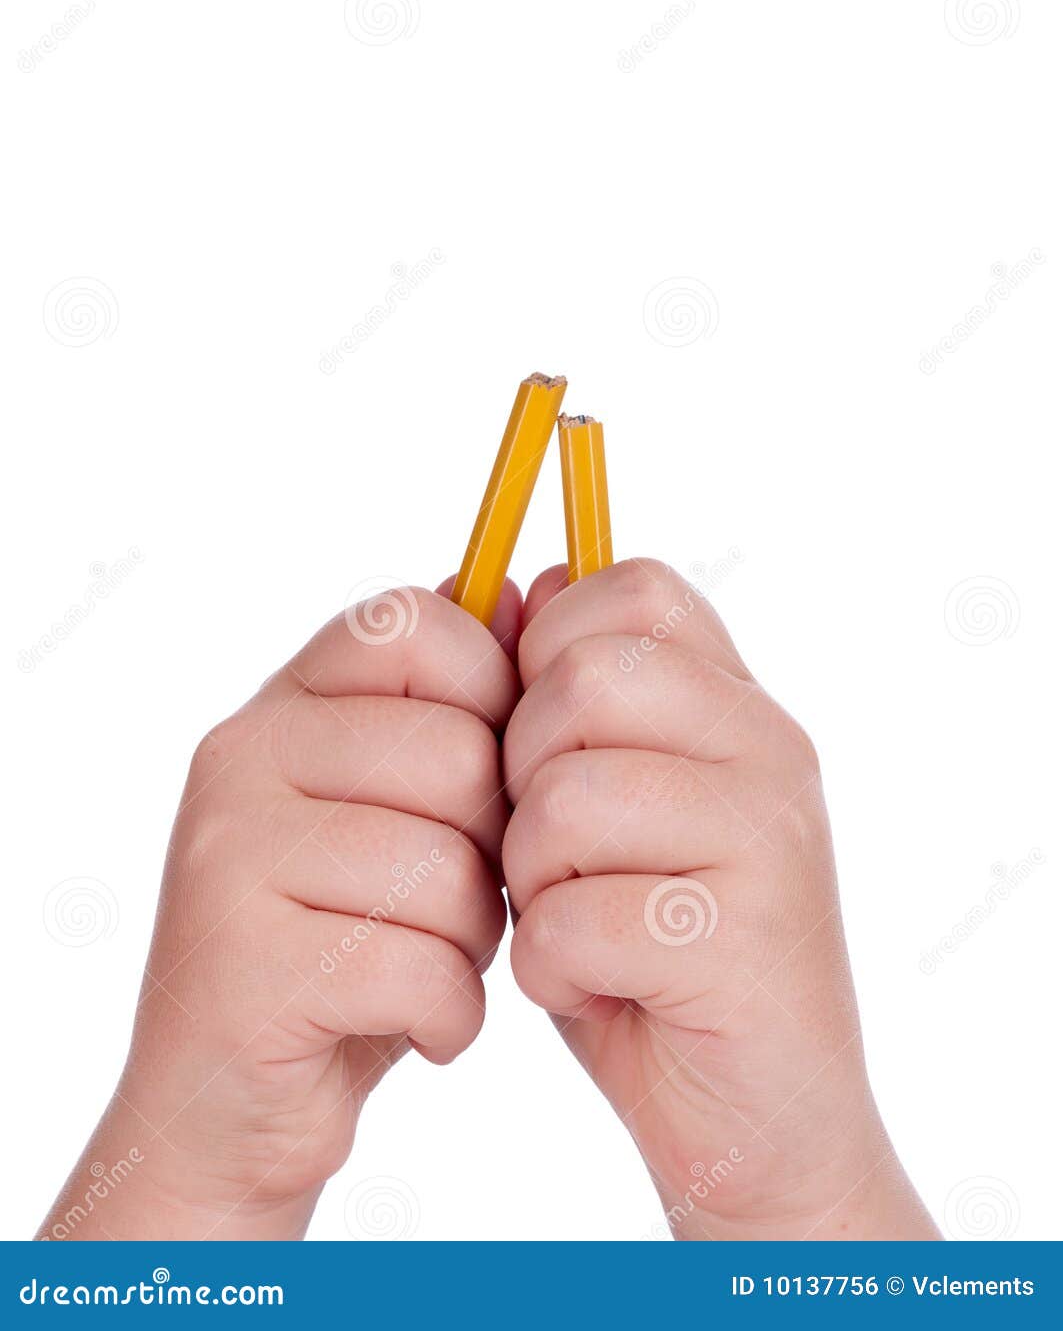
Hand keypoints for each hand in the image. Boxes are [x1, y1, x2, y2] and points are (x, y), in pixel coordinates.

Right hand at [39, 584, 519, 1240]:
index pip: (415, 626)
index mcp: (282, 703)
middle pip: (455, 757)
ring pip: (446, 871)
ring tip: (429, 963)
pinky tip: (413, 1024)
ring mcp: (230, 855)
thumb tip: (524, 591)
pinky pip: (420, 970)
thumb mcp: (398, 810)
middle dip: (490, 849)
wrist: (232, 1106)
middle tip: (453, 903)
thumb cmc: (345, 941)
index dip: (488, 697)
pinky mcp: (242, 963)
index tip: (482, 777)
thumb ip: (449, 706)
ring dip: (471, 943)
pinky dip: (447, 1017)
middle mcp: (241, 756)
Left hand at [502, 560, 938, 1240]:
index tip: (545, 740)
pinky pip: (575, 918)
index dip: (549, 649)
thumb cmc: (654, 954)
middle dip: (523, 773)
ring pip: (565, 801)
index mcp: (738, 706)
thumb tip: (514, 588)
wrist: (760, 1124)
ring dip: (531, 881)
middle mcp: (769, 751)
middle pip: (580, 681)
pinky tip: (594, 987)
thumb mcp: (606, 810)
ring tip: (572, 922)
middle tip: (549, 851)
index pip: (631, 588)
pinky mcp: (742, 943)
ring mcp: (767, 842)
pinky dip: (553, 969)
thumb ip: (569, 704)